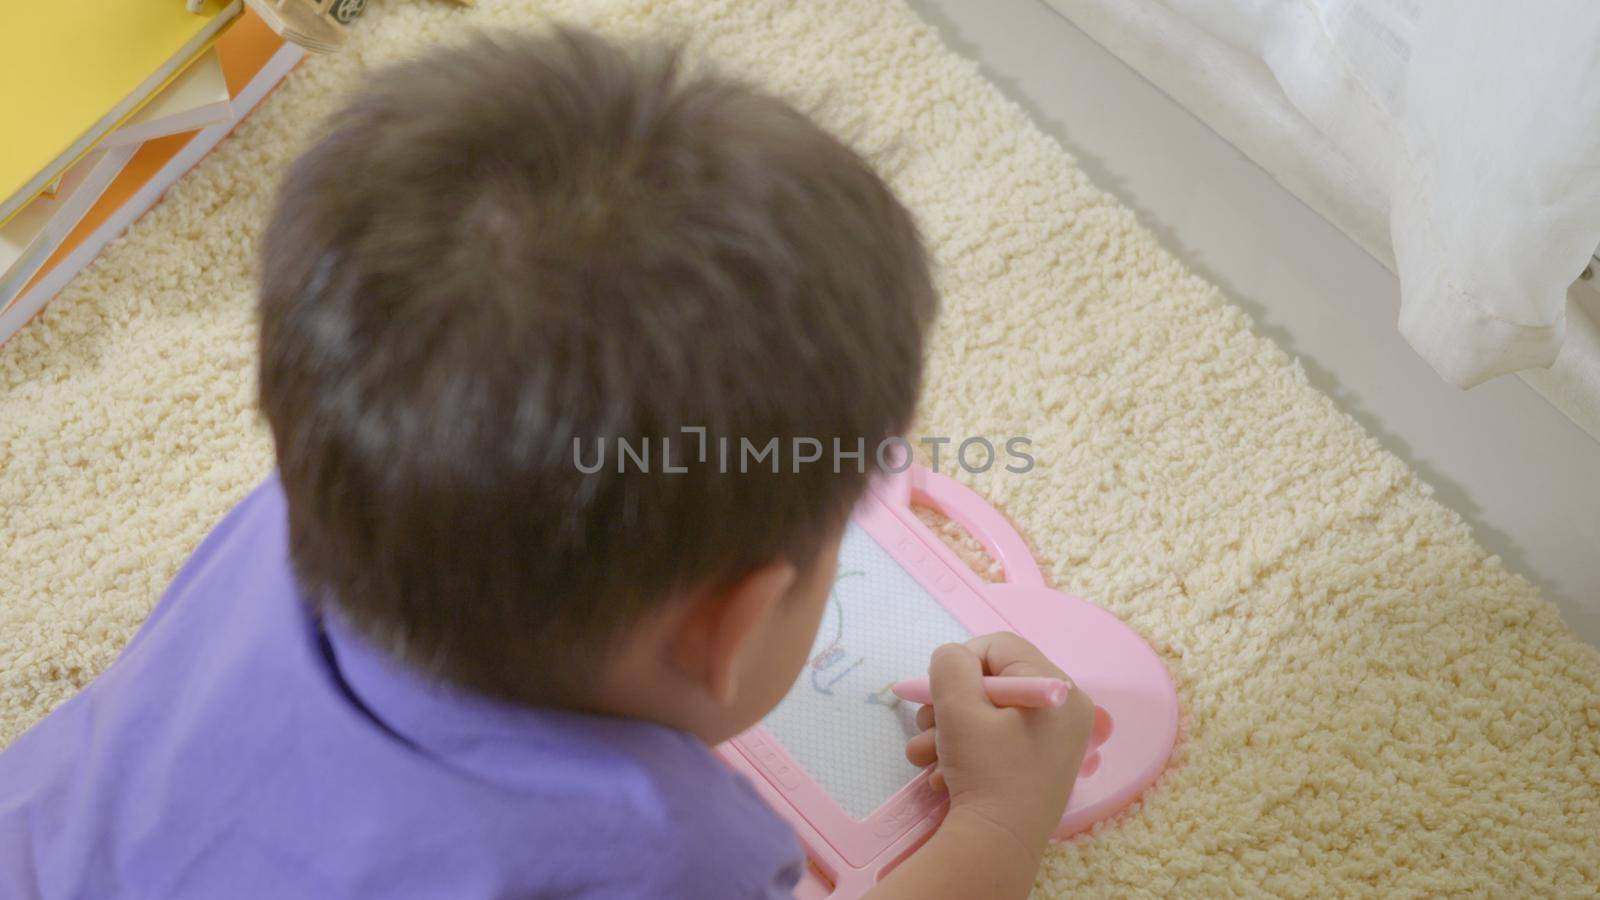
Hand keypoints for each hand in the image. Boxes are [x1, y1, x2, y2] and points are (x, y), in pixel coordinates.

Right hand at [904, 633, 1094, 857]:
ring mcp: (1050, 742)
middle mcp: (1061, 711)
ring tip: (928, 758)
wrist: (996, 846)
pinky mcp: (1033, 766)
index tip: (939, 691)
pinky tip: (945, 777)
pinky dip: (964, 754)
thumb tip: (951, 658)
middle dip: (950, 704)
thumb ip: (950, 666)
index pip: (1001, 647)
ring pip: (986, 715)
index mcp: (1057, 689)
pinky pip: (994, 742)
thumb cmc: (986, 771)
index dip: (961, 663)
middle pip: (992, 681)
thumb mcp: (958, 708)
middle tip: (929, 725)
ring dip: (947, 732)